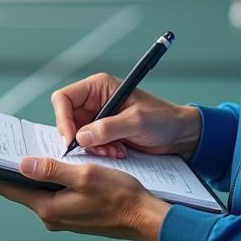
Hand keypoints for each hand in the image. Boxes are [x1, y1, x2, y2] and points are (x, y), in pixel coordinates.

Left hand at [0, 158, 170, 240]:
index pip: (8, 187)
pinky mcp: (74, 213)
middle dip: (23, 165)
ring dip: (44, 170)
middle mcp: (52, 216)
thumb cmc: (120, 197)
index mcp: (49, 207)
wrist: (144, 217)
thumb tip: (23, 164)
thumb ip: (51, 169)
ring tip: (52, 149)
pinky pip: (57, 193)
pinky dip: (58, 177)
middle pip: (23, 187)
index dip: (0, 167)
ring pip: (41, 189)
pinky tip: (69, 164)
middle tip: (26, 141)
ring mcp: (63, 216)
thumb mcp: (85, 174)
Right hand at [52, 73, 201, 160]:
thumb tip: (80, 137)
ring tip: (113, 152)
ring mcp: (98, 118)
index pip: (64, 98)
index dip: (62, 119)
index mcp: (98, 87)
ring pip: (78, 136)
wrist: (178, 134)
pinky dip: (100, 153)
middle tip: (99, 150)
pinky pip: (90, 145)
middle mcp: (94, 101)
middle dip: (80, 139)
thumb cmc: (162, 119)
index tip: (71, 140)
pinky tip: (118, 153)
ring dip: (93, 148)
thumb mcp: (136, 121)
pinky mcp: (103, 133)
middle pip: (68, 120)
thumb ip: (108, 128)